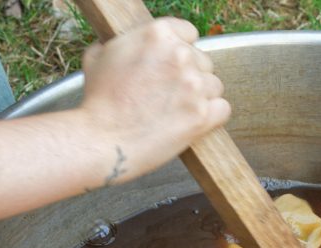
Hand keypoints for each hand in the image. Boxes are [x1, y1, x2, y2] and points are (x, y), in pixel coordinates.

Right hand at [78, 17, 230, 180]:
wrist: (102, 140)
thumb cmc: (98, 102)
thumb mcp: (99, 56)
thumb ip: (122, 44)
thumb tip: (123, 44)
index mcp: (158, 34)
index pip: (189, 33)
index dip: (180, 51)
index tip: (172, 66)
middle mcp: (180, 56)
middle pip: (203, 61)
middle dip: (189, 76)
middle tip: (168, 94)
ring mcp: (194, 86)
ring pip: (214, 85)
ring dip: (200, 97)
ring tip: (177, 111)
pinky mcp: (202, 115)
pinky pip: (223, 109)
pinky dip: (212, 116)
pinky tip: (193, 121)